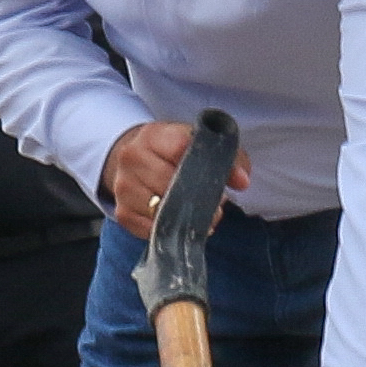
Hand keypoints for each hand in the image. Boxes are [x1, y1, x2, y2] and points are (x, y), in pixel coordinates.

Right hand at [104, 118, 240, 234]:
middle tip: (215, 204)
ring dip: (187, 219)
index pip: (181, 148)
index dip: (205, 167)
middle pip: (172, 184)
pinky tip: (181, 224)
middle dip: (199, 198)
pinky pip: (153, 230)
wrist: (132, 160)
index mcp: (152, 135)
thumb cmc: (171, 152)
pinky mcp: (123, 214)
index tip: (220, 181)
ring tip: (200, 215)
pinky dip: (172, 230)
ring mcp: (124, 187)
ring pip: (163, 211)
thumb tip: (242, 182)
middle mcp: (132, 158)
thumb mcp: (197, 144)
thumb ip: (228, 157)